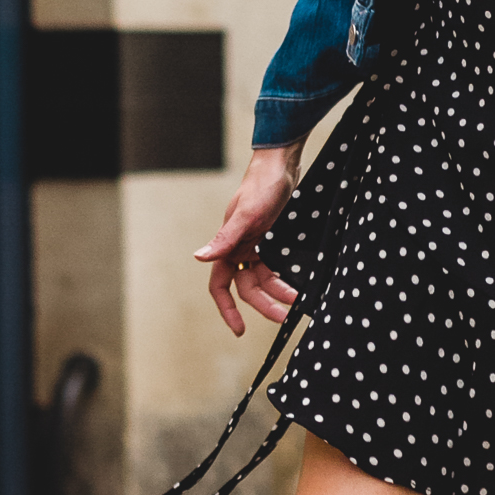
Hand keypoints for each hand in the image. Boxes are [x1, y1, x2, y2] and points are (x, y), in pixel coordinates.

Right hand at [194, 143, 305, 335]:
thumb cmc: (261, 185)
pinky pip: (275, 265)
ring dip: (278, 292)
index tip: (239, 329)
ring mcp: (256, 244)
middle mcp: (239, 248)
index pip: (220, 285)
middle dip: (263, 304)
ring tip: (296, 300)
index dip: (227, 308)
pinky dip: (284, 277)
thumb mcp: (246, 214)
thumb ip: (225, 239)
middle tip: (283, 316)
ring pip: (264, 278)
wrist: (282, 164)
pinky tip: (296, 284)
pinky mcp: (272, 238)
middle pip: (247, 286)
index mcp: (228, 245)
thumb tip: (199, 257)